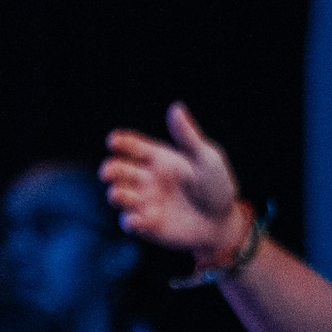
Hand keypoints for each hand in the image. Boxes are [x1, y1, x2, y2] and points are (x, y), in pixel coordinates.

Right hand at [99, 102, 248, 259]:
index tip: (113, 141)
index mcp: (158, 158)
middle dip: (110, 169)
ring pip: (119, 195)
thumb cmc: (216, 186)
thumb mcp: (206, 159)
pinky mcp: (147, 224)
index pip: (132, 146)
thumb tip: (176, 107)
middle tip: (108, 172)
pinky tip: (134, 220)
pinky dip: (130, 221)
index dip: (120, 142)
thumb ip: (187, 137)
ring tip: (120, 194)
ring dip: (117, 194)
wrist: (223, 222)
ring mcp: (144, 201)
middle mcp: (145, 178)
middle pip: (118, 170)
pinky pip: (131, 222)